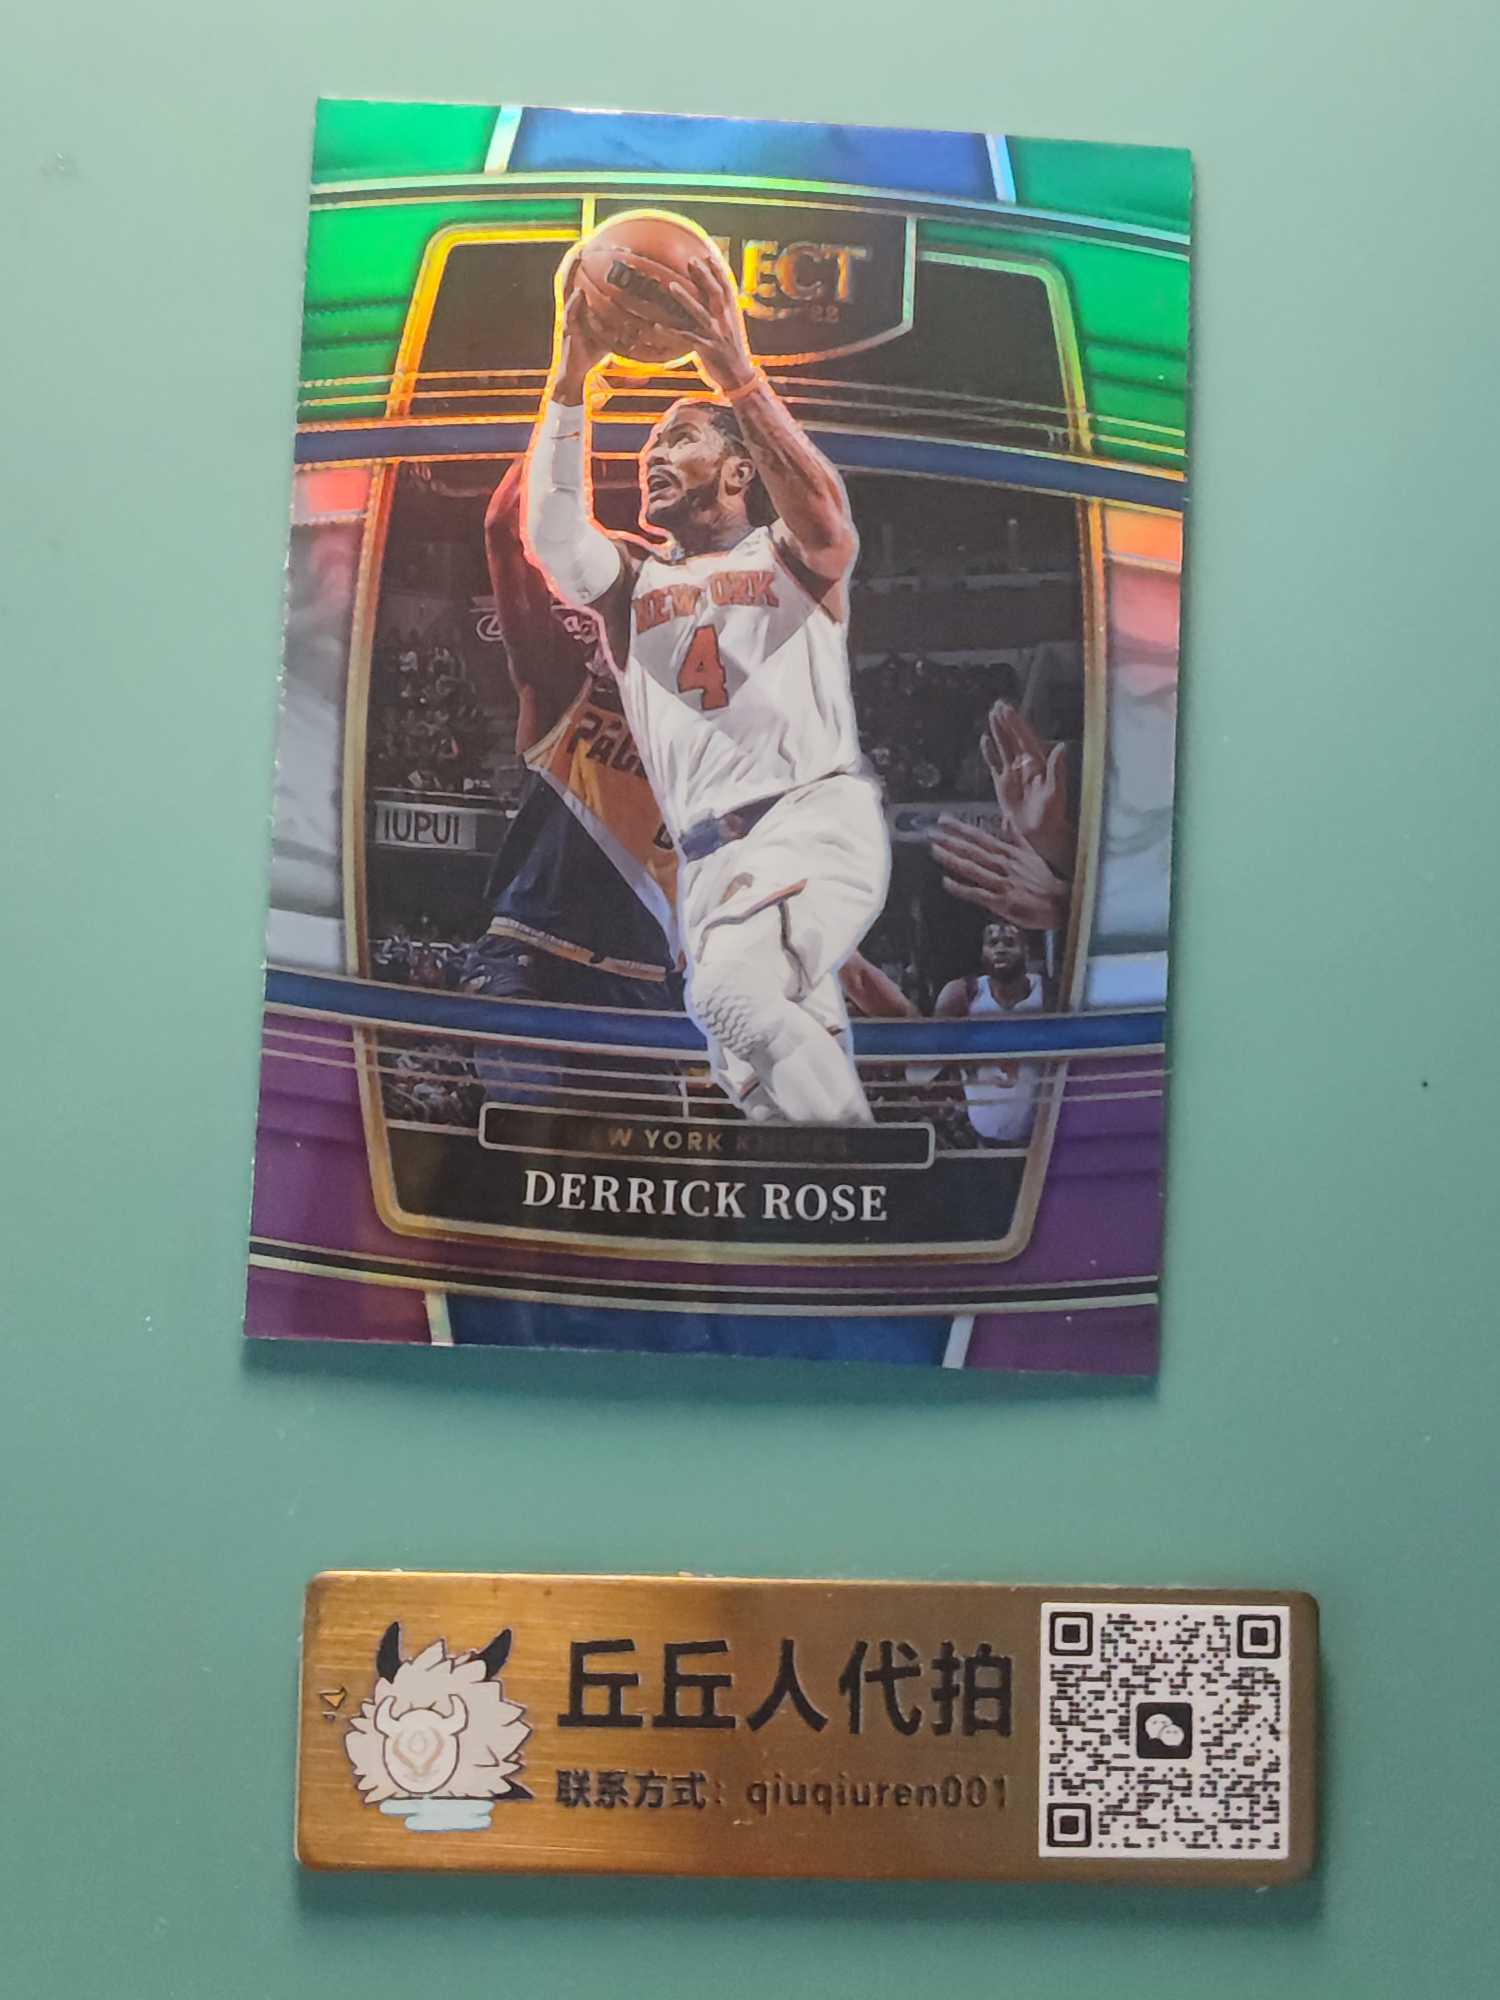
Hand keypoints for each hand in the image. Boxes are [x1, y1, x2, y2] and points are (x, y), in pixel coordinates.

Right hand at [552, 254, 612, 400]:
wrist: (578, 371)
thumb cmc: (594, 351)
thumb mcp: (613, 332)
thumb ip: (624, 322)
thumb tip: (648, 320)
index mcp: (582, 306)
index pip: (584, 281)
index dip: (588, 266)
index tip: (594, 248)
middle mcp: (574, 308)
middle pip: (573, 280)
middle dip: (576, 263)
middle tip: (582, 245)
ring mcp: (569, 317)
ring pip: (568, 291)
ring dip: (571, 274)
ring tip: (576, 259)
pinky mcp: (567, 330)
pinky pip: (570, 314)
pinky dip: (574, 303)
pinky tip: (579, 294)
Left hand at [614, 246, 755, 394]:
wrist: (739, 376)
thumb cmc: (731, 351)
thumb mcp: (730, 327)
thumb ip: (721, 312)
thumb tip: (711, 297)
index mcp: (730, 315)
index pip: (726, 288)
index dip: (717, 272)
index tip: (706, 256)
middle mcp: (724, 322)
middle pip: (715, 294)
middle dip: (704, 277)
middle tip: (691, 261)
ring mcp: (715, 335)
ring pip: (699, 313)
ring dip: (685, 298)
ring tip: (671, 285)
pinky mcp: (707, 349)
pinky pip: (686, 338)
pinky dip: (671, 332)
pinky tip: (657, 325)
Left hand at [929, 815, 1070, 929]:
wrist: (1060, 903)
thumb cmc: (1044, 880)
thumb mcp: (1031, 854)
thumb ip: (1015, 836)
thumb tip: (1006, 819)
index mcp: (1009, 853)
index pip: (980, 837)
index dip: (961, 829)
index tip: (943, 821)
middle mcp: (1003, 865)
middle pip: (972, 850)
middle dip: (951, 841)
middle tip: (931, 833)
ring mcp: (1002, 883)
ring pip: (972, 868)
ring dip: (952, 859)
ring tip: (935, 851)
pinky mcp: (1001, 902)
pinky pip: (977, 893)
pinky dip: (961, 888)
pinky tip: (946, 882)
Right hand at [981, 701, 1074, 876]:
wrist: (1041, 833)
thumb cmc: (1052, 814)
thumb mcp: (1055, 792)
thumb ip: (1057, 769)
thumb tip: (1062, 746)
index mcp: (1038, 763)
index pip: (1025, 738)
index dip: (1016, 724)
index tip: (1007, 710)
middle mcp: (1025, 765)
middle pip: (1014, 738)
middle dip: (1006, 721)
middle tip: (997, 704)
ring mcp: (1013, 774)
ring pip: (1004, 747)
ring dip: (998, 732)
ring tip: (990, 714)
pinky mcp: (1003, 784)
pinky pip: (994, 764)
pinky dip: (989, 753)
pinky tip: (984, 740)